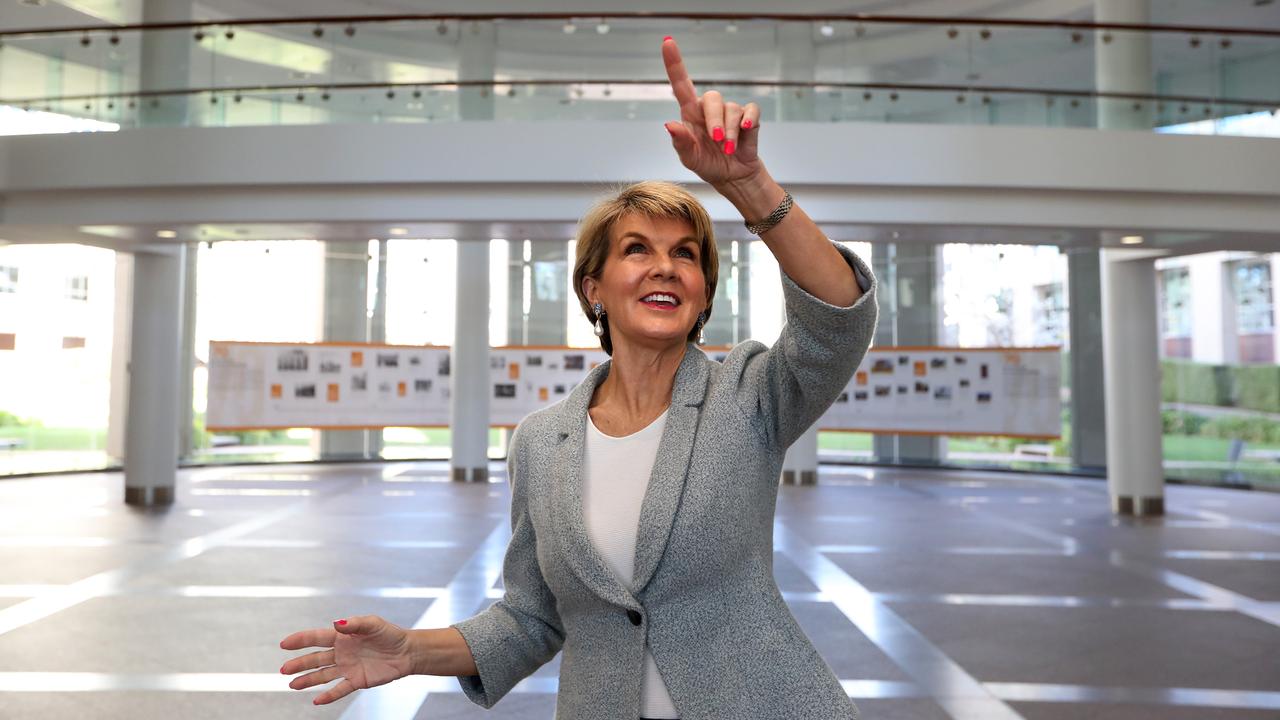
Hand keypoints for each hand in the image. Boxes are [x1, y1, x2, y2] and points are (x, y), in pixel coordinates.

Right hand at [279, 615, 413, 705]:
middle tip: (283, 669)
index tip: (284, 644)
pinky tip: (316, 700)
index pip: (317, 638)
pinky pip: (339, 689)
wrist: (407, 651)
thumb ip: (354, 624)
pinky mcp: (357, 680)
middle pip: (316, 659)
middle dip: (299, 663)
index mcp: (343, 636)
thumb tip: (336, 623)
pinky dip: (328, 695)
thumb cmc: (389, 634)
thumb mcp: (373, 623)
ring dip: (308, 680)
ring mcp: (348, 667)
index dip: (301, 640)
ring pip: (323, 675)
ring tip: (292, 684)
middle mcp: (342, 652)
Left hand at [662, 36, 764, 188]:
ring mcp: (730, 112)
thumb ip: (681, 143)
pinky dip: (748, 120)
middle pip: (711, 98)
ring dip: (730, 131)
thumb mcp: (690, 159)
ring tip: (728, 149)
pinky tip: (746, 130)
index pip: (681, 84)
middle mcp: (709, 109)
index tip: (667, 42)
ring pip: (731, 108)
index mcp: (691, 114)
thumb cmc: (708, 164)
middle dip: (714, 120)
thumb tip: (669, 124)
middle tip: (716, 141)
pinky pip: (750, 110)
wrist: (732, 177)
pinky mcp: (749, 118)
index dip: (674, 63)